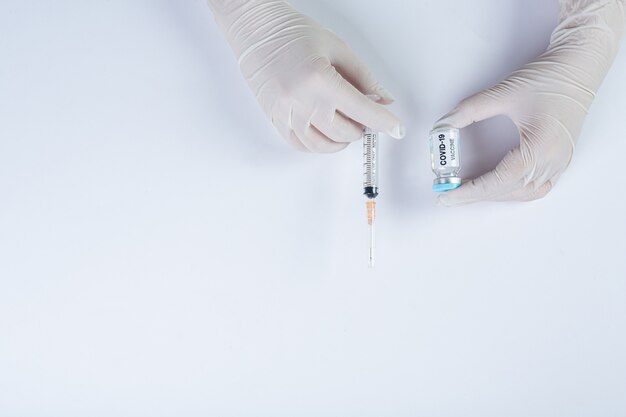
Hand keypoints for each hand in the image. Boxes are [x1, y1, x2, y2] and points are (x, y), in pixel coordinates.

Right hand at [208, 0, 404, 152]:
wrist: (257, 32)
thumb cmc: (294, 34)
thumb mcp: (338, 48)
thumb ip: (364, 77)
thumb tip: (383, 100)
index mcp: (321, 80)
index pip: (363, 111)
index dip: (385, 123)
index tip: (397, 129)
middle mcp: (302, 101)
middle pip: (345, 132)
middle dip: (361, 126)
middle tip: (362, 112)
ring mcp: (287, 114)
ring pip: (323, 145)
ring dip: (341, 140)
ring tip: (345, 124)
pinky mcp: (276, 120)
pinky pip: (301, 146)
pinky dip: (319, 145)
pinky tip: (325, 133)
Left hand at [434, 0, 624, 204]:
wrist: (580, 64)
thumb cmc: (549, 76)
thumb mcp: (503, 92)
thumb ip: (469, 111)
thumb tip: (445, 125)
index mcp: (541, 148)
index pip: (500, 180)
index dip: (471, 190)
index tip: (448, 195)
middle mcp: (553, 160)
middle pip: (509, 190)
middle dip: (476, 194)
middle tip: (448, 193)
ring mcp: (560, 162)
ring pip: (523, 192)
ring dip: (494, 194)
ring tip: (468, 188)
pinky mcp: (560, 158)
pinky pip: (536, 186)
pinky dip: (513, 189)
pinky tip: (496, 184)